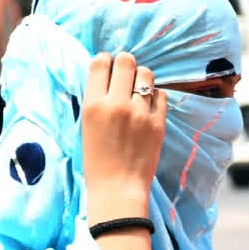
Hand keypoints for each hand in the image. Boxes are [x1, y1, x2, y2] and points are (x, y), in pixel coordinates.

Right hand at [82, 52, 166, 223]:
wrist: (118, 188)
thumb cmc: (97, 160)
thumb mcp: (87, 125)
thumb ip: (97, 99)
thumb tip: (109, 74)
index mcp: (93, 105)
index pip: (100, 62)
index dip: (105, 61)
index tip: (108, 68)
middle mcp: (116, 104)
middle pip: (126, 61)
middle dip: (126, 64)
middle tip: (125, 75)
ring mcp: (140, 113)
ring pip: (146, 74)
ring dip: (142, 78)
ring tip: (138, 91)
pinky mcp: (158, 123)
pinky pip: (161, 94)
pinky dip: (155, 97)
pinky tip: (148, 107)